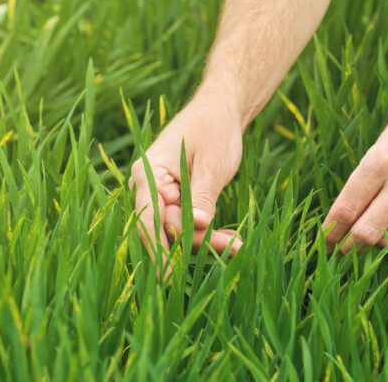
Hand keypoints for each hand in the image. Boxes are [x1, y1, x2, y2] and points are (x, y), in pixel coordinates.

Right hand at [130, 90, 243, 273]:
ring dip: (207, 237)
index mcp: (148, 173)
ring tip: (238, 243)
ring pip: (179, 228)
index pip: (148, 218)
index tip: (168, 277)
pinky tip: (232, 238)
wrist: (220, 110)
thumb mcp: (212, 164)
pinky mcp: (177, 199)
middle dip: (196, 240)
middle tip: (232, 247)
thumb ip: (202, 196)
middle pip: (166, 227)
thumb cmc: (214, 129)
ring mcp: (162, 194)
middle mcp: (149, 186)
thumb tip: (196, 226)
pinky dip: (209, 230)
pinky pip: (189, 222)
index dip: (158, 250)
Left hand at [321, 94, 387, 252]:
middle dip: (350, 246)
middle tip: (344, 250)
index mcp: (380, 161)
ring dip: (378, 245)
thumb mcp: (380, 145)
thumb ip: (365, 181)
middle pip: (367, 231)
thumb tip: (346, 221)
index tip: (325, 240)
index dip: (332, 231)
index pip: (346, 208)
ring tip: (372, 239)